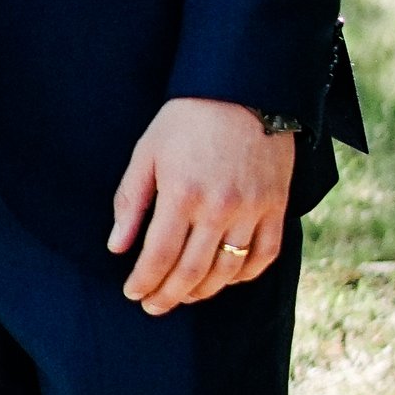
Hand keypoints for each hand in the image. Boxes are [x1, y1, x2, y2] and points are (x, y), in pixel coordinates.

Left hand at [108, 99, 295, 312]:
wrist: (244, 89)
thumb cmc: (187, 120)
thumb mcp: (148, 153)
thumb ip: (131, 202)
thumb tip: (117, 247)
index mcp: (182, 194)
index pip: (159, 256)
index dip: (144, 281)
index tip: (133, 292)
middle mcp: (220, 208)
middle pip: (191, 272)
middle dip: (168, 296)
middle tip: (152, 306)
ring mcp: (253, 209)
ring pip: (227, 271)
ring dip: (202, 291)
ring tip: (184, 296)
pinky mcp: (277, 205)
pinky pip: (264, 255)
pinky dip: (244, 275)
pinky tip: (225, 279)